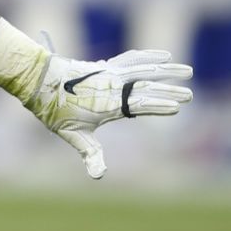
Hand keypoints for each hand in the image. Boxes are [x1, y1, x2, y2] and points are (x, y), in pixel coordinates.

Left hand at [26, 49, 192, 178]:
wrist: (39, 82)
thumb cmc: (55, 111)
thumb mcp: (73, 135)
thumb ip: (90, 154)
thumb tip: (99, 175)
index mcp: (108, 104)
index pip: (139, 105)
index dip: (158, 105)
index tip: (177, 107)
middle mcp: (111, 85)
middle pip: (146, 87)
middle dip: (169, 91)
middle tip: (191, 95)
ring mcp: (109, 73)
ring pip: (143, 68)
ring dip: (166, 69)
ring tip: (188, 70)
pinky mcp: (105, 66)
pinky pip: (130, 58)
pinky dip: (147, 55)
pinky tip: (162, 55)